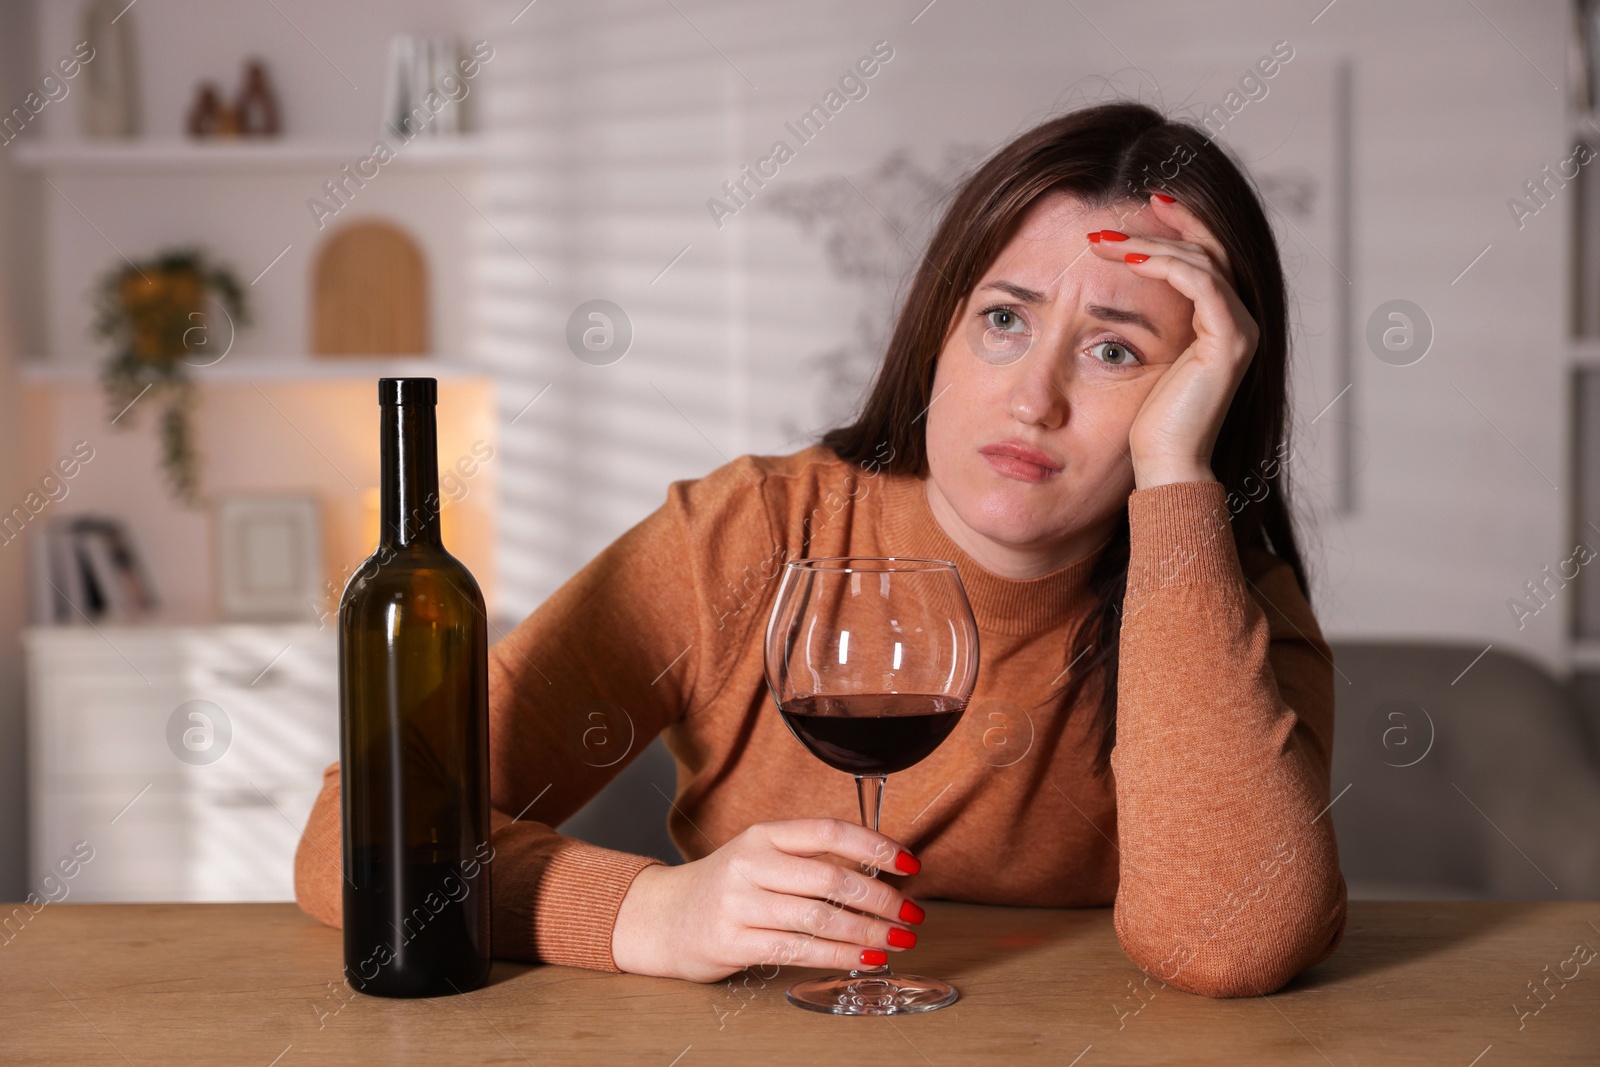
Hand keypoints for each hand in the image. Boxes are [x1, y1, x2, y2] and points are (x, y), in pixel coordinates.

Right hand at [610, 818, 923, 982]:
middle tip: (910, 913)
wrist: (663, 918)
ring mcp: (739, 904)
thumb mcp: (762, 857)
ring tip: (896, 940)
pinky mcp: (733, 942)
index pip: (828, 831)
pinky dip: (838, 957)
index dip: (875, 845)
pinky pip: (798, 950)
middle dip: (880, 899)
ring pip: (819, 918)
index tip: (909, 863)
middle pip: (830, 878)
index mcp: (764, 835)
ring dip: (867, 932)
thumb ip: (810, 859)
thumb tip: (880, 872)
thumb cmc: (726, 887)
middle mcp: (750, 864)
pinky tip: (863, 959)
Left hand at [1088, 194, 1260, 489]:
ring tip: (1102, 241)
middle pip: (1204, 250)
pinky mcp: (1231, 342)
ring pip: (1200, 261)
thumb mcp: (1140, 361)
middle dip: (1156, 228)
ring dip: (1148, 244)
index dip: (1174, 227)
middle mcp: (1239, 322)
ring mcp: (1240, 330)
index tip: (1132, 208)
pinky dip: (1164, 266)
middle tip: (1106, 220)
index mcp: (1220, 324)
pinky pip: (1201, 284)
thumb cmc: (1146, 425)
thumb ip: (1143, 326)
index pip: (1202, 258)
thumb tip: (1104, 295)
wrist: (1166, 466)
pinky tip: (1128, 260)